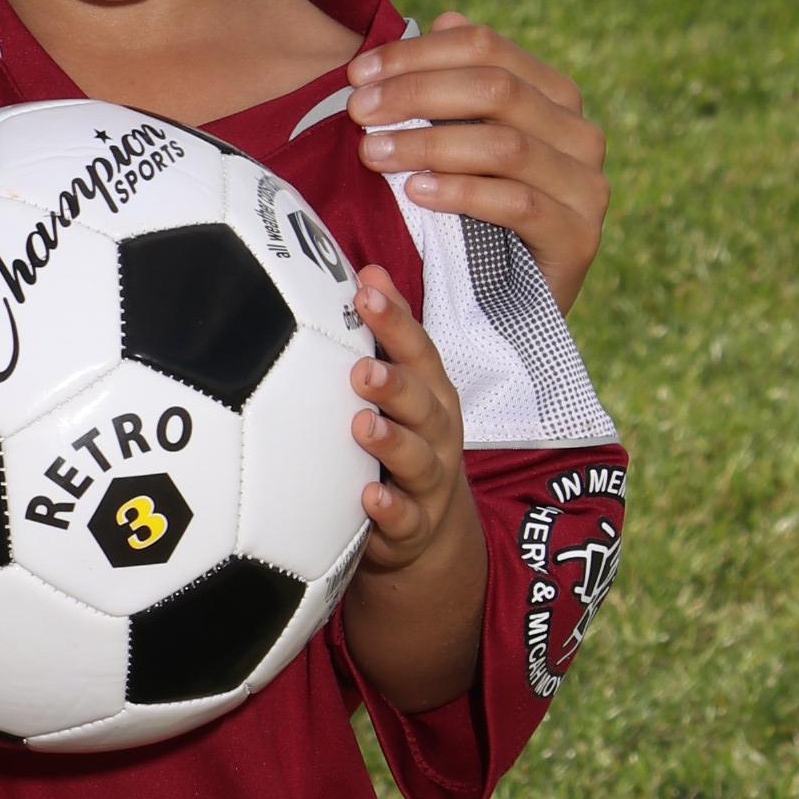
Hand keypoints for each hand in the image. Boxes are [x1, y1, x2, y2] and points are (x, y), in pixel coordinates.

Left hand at [347, 14, 608, 313]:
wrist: (503, 313)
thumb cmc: (471, 220)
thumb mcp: (455, 149)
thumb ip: (452, 89)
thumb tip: (444, 16)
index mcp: (553, 97)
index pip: (486, 47)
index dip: (417, 54)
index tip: (356, 73)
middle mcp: (580, 133)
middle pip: (495, 87)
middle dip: (415, 94)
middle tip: (357, 112)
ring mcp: (587, 186)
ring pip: (504, 143)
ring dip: (427, 144)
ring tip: (373, 154)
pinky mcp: (579, 238)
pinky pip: (517, 203)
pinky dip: (461, 193)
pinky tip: (415, 194)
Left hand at [349, 270, 468, 572]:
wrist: (429, 529)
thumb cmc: (405, 438)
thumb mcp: (402, 386)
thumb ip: (385, 333)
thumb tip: (367, 269)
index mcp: (430, 392)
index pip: (418, 350)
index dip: (395, 321)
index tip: (365, 292)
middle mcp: (437, 432)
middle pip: (423, 403)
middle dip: (396, 383)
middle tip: (361, 369)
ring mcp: (429, 481)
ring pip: (417, 460)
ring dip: (392, 443)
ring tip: (363, 426)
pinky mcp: (415, 526)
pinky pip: (405, 520)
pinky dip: (389, 511)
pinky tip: (369, 500)